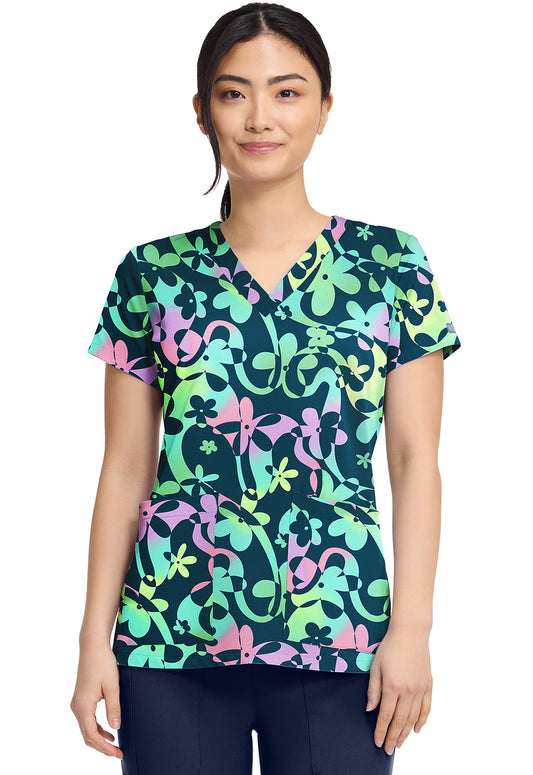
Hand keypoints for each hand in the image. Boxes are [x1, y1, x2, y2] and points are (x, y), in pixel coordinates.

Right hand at [70, 641, 123, 758]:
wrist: (92, 647)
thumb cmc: (103, 663)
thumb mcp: (112, 685)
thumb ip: (114, 707)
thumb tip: (115, 728)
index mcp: (83, 706)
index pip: (92, 735)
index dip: (105, 748)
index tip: (118, 753)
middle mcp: (76, 707)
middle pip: (87, 736)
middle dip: (102, 747)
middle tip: (118, 752)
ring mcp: (77, 703)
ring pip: (86, 729)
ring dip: (99, 739)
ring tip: (114, 744)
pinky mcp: (80, 699)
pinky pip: (86, 720)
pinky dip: (96, 729)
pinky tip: (108, 730)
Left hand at [366, 628, 432, 754]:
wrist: (410, 634)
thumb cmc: (390, 648)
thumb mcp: (375, 667)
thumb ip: (373, 690)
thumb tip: (370, 709)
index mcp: (392, 686)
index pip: (385, 715)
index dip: (381, 730)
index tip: (378, 741)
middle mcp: (408, 690)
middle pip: (400, 721)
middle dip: (393, 737)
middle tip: (389, 749)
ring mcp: (420, 689)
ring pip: (413, 718)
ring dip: (406, 733)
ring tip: (400, 743)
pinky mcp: (429, 686)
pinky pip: (426, 709)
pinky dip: (421, 721)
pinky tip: (416, 729)